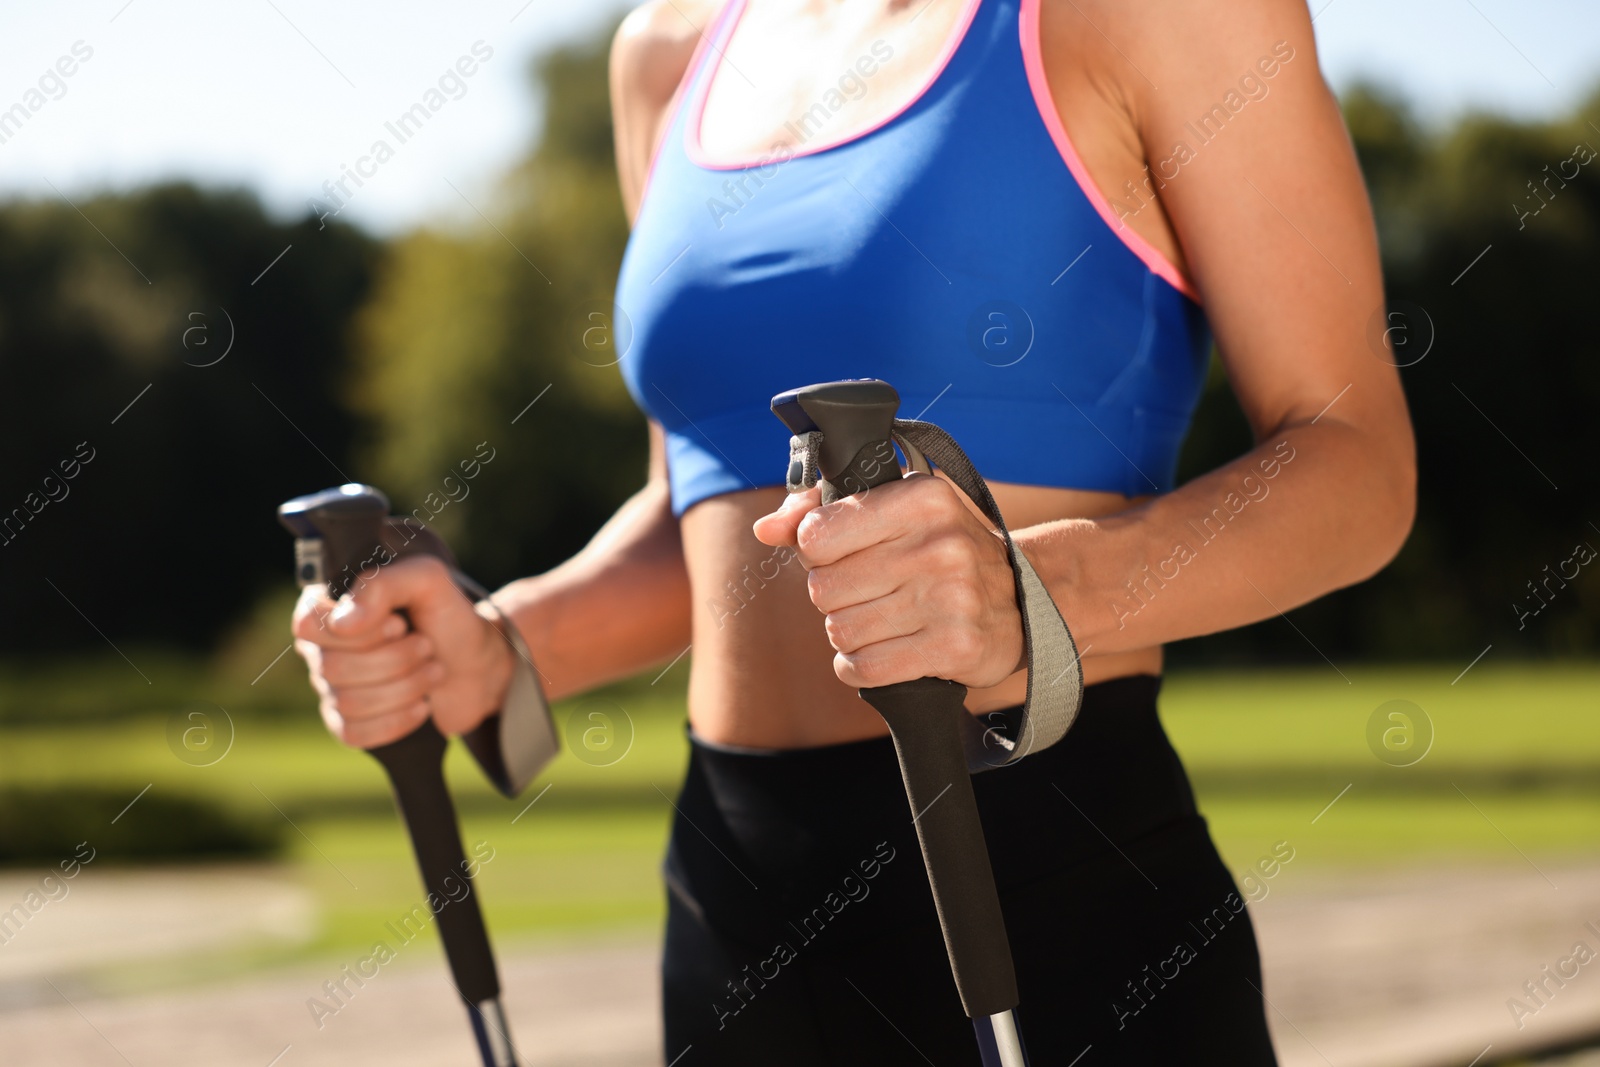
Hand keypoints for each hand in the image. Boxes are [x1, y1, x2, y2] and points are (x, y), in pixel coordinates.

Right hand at [291, 555, 516, 747]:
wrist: (478, 664)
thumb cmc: (447, 616)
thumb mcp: (427, 580)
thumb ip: (383, 585)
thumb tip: (342, 623)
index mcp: (329, 607)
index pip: (309, 623)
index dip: (359, 632)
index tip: (400, 624)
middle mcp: (322, 648)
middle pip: (333, 668)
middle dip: (396, 660)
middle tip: (428, 647)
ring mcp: (332, 689)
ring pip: (348, 702)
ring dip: (405, 687)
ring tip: (434, 671)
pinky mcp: (350, 724)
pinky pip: (354, 734)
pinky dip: (397, 721)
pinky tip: (422, 706)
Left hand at [752, 473, 1023, 689]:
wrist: (1026, 599)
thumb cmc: (944, 548)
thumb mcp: (895, 509)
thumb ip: (821, 509)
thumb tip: (767, 528)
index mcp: (921, 497)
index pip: (816, 535)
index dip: (818, 551)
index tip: (844, 552)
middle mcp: (939, 544)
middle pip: (823, 589)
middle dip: (836, 596)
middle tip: (871, 590)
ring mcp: (951, 598)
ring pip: (841, 631)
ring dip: (852, 633)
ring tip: (886, 619)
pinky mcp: (956, 648)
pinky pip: (866, 669)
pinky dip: (861, 667)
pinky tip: (886, 650)